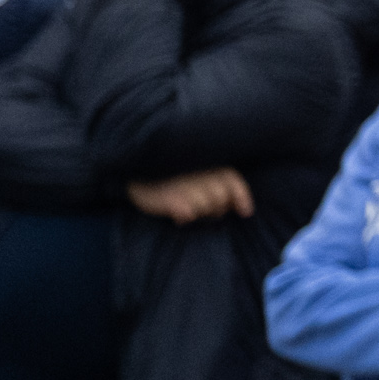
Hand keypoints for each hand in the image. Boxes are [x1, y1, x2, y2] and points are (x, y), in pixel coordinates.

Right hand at [126, 167, 253, 222]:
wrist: (133, 169)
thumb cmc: (171, 174)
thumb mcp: (198, 172)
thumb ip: (220, 185)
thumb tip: (245, 210)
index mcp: (209, 163)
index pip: (234, 182)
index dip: (242, 198)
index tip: (245, 212)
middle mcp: (200, 172)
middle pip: (221, 200)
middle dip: (215, 209)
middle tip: (200, 209)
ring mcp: (183, 184)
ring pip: (206, 208)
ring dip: (199, 213)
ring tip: (186, 208)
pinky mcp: (167, 197)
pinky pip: (188, 213)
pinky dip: (186, 216)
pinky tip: (179, 216)